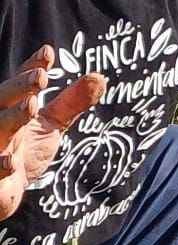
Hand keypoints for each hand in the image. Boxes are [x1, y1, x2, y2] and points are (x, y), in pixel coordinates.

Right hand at [0, 46, 106, 221]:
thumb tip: (100, 78)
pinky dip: (0, 165)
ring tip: (31, 105)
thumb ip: (71, 103)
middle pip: (4, 98)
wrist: (5, 191)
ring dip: (12, 117)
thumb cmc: (24, 152)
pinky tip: (11, 162)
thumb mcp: (51, 125)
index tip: (48, 53)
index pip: (21, 83)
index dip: (31, 67)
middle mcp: (0, 123)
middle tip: (40, 77)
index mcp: (13, 107)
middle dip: (19, 86)